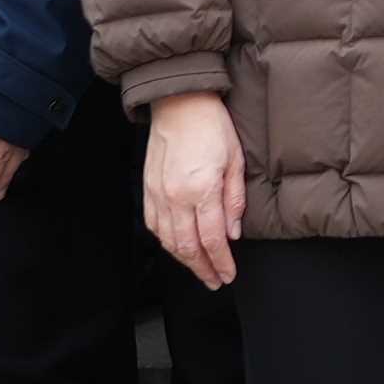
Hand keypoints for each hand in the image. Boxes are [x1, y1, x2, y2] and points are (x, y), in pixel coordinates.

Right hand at [143, 93, 250, 288]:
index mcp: (202, 189)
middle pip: (187, 247)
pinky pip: (154, 226)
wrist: (179, 102)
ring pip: (168, 241)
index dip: (220, 262)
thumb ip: (234, 199)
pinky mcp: (148, 189)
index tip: (228, 274)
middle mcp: (176, 197)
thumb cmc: (211, 126)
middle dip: (202, 269)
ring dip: (184, 260)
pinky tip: (177, 247)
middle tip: (215, 281)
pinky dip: (166, 242)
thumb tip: (233, 232)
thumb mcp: (235, 160)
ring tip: (200, 269)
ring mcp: (158, 194)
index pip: (212, 239)